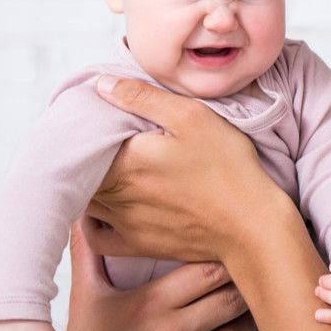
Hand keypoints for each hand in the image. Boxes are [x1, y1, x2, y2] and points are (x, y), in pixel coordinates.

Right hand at [66, 217, 256, 330]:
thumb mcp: (85, 298)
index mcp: (151, 303)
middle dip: (242, 277)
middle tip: (246, 258)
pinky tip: (234, 321)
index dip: (223, 252)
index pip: (207, 269)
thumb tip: (81, 212)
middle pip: (231, 295)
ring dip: (245, 307)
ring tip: (244, 290)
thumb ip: (87, 254)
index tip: (225, 239)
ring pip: (239, 326)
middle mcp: (175, 330)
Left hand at [84, 77, 283, 262]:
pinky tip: (102, 208)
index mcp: (126, 162)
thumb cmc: (227, 168)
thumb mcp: (192, 117)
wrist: (251, 225)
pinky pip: (96, 237)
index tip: (92, 119)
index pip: (81, 147)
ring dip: (85, 185)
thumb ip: (143, 97)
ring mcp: (126, 224)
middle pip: (79, 175)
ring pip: (84, 203)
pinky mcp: (138, 245)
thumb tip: (102, 85)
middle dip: (81, 157)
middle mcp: (118, 196)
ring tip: (99, 169)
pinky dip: (91, 222)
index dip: (81, 132)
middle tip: (94, 142)